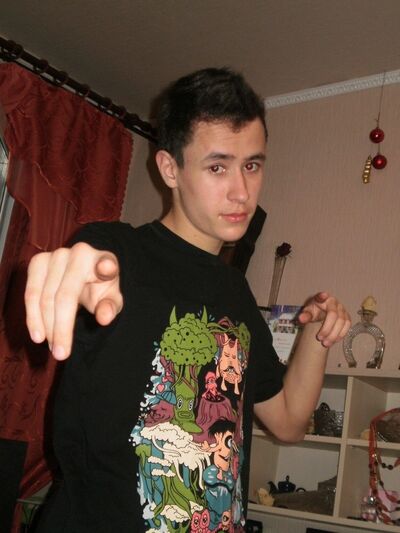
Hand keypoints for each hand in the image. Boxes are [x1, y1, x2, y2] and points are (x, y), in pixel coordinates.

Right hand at [25, 242, 122, 359]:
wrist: (85, 273)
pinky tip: (38, 334)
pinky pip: (30, 293)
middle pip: (65, 295)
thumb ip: (110, 307)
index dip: (105, 266)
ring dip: (46, 326)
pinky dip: (33, 317)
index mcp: (104, 259)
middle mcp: (80, 253)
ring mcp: (57, 254)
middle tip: (62, 354)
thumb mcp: (111, 299)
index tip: (106, 269)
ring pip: (44, 296)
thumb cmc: (101, 288)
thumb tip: (104, 317)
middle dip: (61, 328)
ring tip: (53, 348)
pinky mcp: (38, 261)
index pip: (106, 264)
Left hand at [297, 291, 350, 347]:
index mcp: (322, 298)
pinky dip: (341, 334)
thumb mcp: (307, 313)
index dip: (322, 296)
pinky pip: (347, 325)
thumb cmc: (314, 312)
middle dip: (327, 329)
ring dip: (334, 334)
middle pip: (333, 315)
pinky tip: (334, 340)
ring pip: (342, 322)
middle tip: (319, 339)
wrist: (321, 315)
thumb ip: (304, 316)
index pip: (321, 296)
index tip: (323, 295)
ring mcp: (342, 308)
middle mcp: (333, 302)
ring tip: (326, 343)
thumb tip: (301, 319)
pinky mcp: (347, 316)